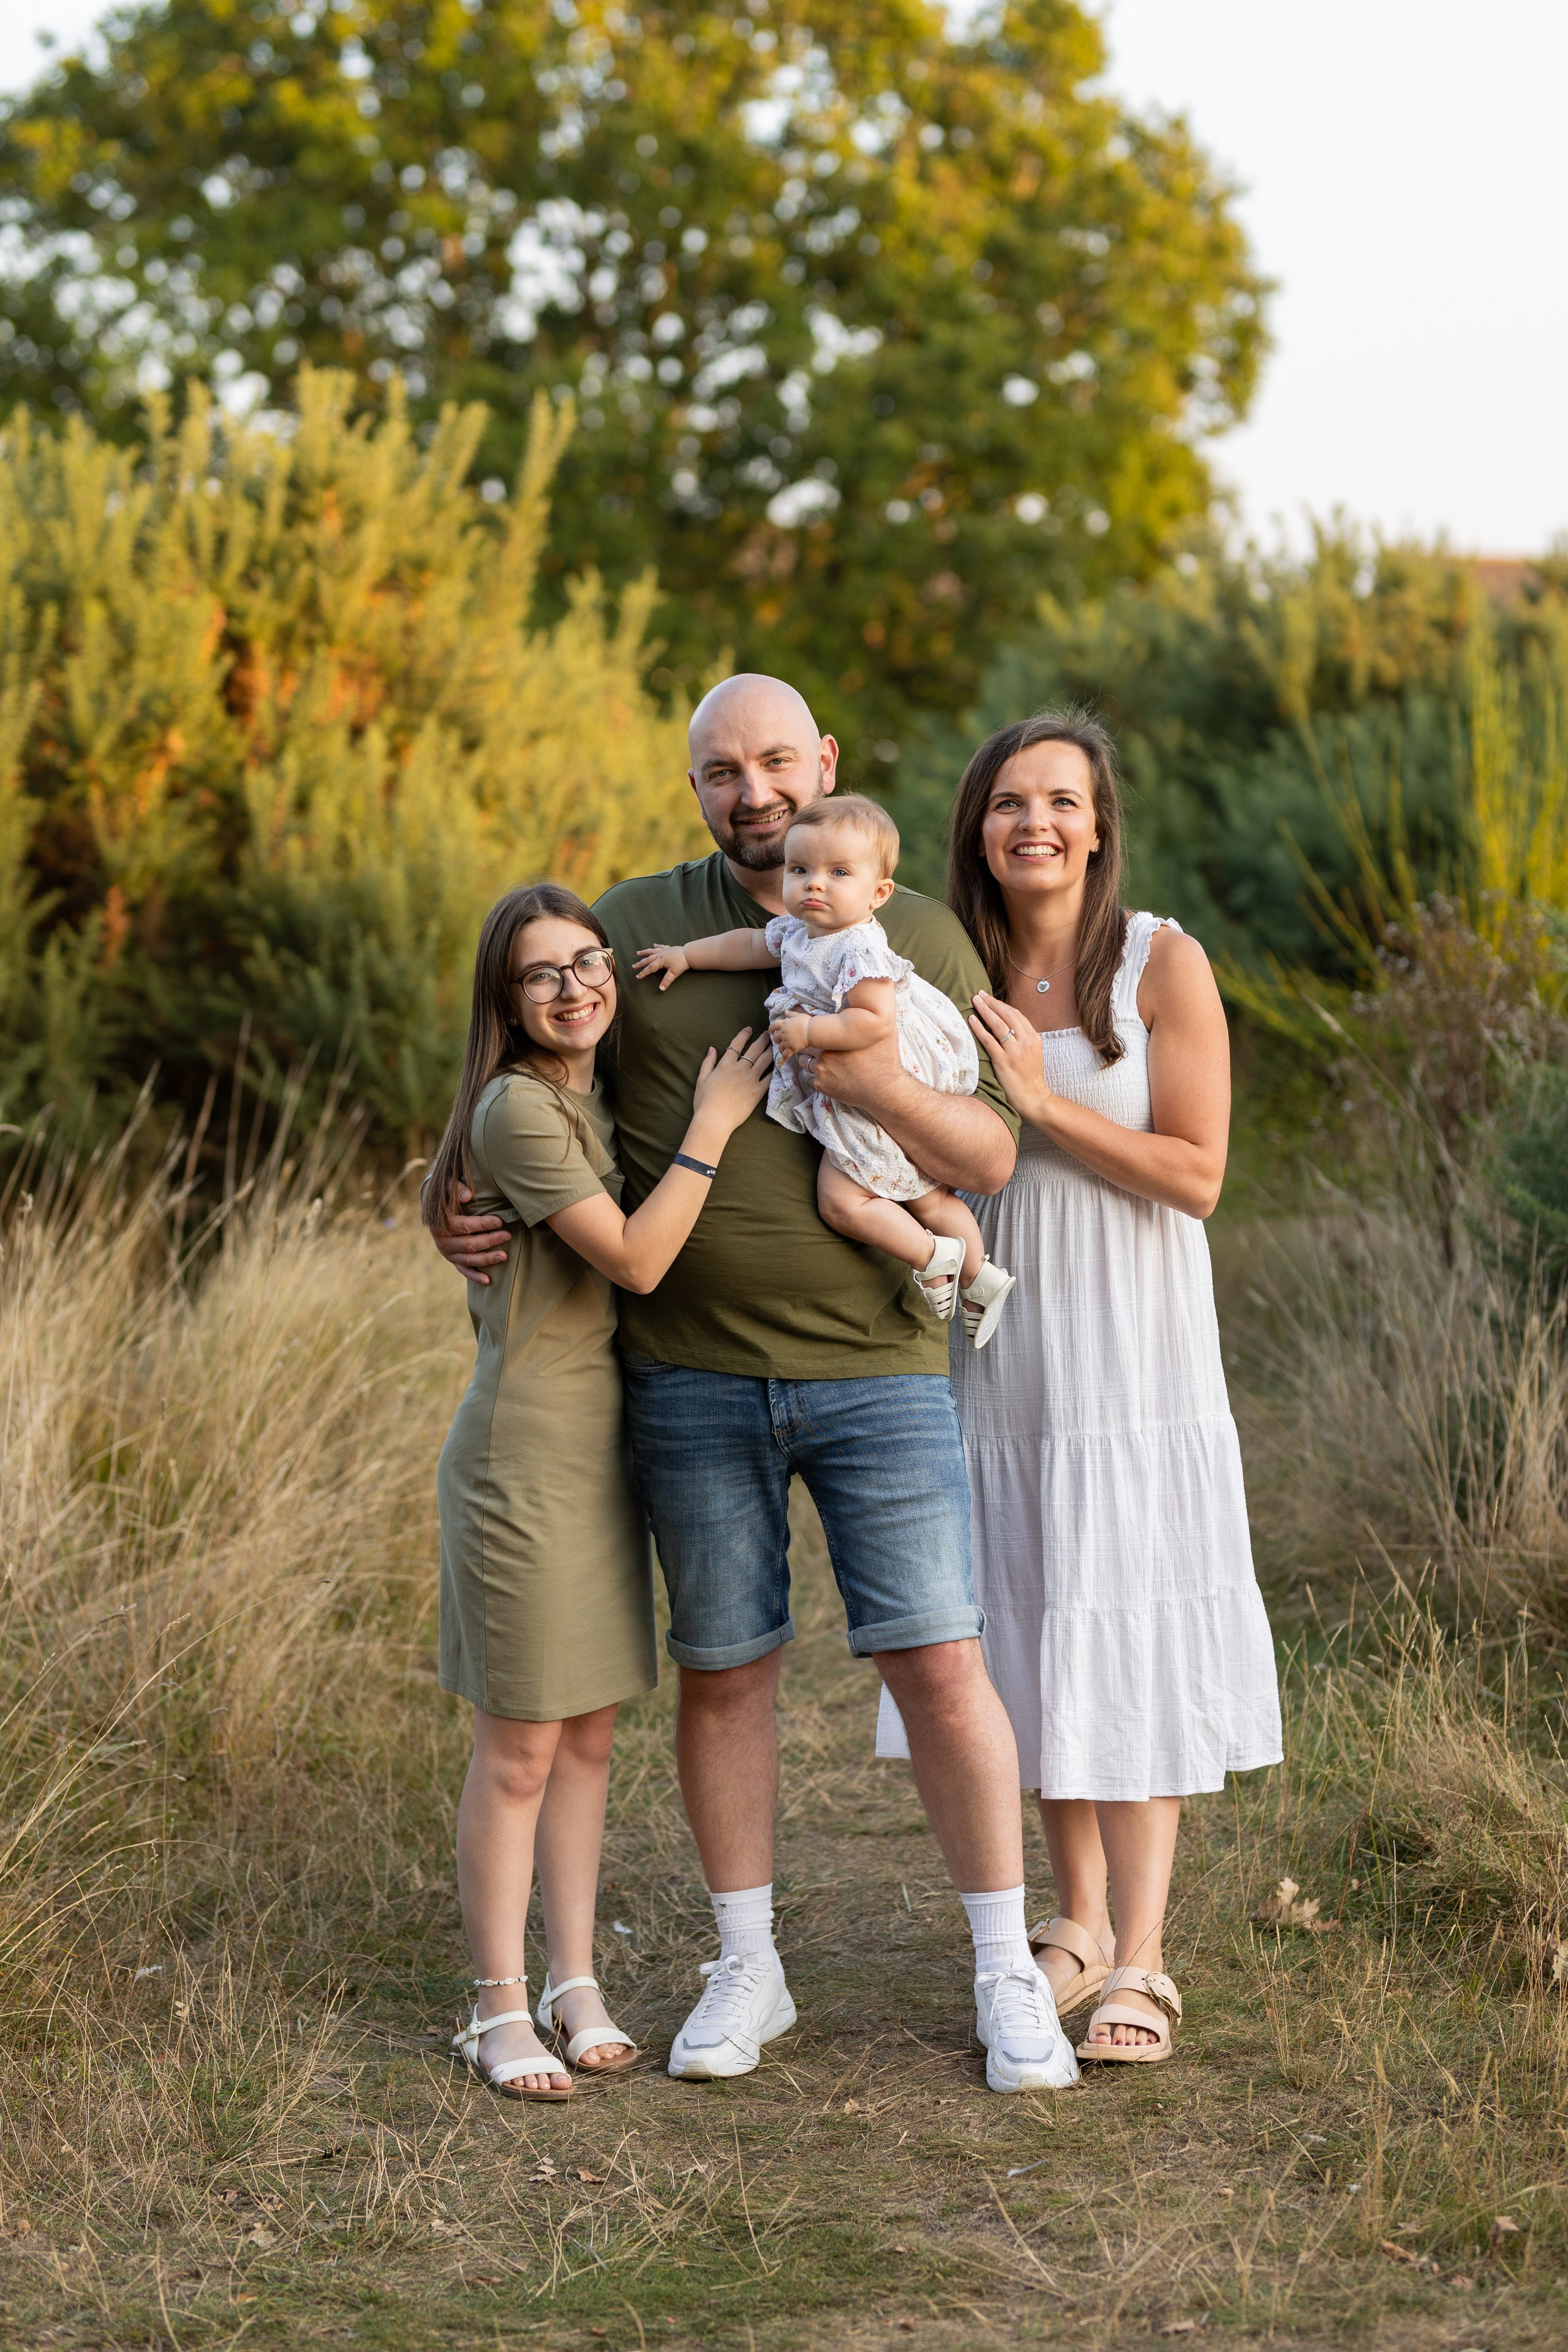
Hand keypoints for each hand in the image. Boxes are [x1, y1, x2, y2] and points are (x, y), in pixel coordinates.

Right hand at [430, 1180, 511, 1284]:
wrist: (435, 1205)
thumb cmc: (447, 1193)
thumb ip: (456, 1188)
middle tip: (508, 1235)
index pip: (464, 1226)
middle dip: (490, 1240)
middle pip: (469, 1244)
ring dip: (487, 1259)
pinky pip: (464, 1270)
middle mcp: (442, 1241)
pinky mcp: (452, 1259)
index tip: (500, 1221)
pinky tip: (488, 1281)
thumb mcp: (447, 1185)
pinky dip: (475, 1276)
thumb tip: (468, 1196)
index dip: (482, 1224)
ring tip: (504, 1256)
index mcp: (440, 1223)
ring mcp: (447, 1252)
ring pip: (468, 1259)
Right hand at [633, 942, 689, 988]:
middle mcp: (660, 955)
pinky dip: (657, 946)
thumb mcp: (674, 973)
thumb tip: (661, 989)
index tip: (637, 976)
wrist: (689, 953)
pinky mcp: (669, 948)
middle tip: (633, 966)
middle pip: (648, 959)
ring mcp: (664, 951)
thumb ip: (666, 981)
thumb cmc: (682, 963)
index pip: (650, 968)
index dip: (643, 973)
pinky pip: (661, 946)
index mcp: (660, 961)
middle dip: (640, 963)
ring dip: (645, 952)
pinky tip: (654, 945)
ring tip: (638, 953)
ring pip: (652, 951)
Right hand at [689, 1027, 772, 1138]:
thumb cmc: (704, 1101)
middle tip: (769, 1034)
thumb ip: (707, 1062)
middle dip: (762, 1039)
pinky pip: (769, 1078)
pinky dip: (774, 1070)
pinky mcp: (758, 1092)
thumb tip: (711, 1048)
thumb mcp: (701, 1080)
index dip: (744, 1035)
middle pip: (754, 1049)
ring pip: (764, 1060)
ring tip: (776, 1045)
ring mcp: (751, 1080)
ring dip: (771, 1051)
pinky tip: (778, 1065)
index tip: (749, 1029)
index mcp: (725, 1065)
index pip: (736, 1044)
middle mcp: (740, 1069)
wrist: (714, 1120)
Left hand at [769, 1011, 811, 1055]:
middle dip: (777, 1040)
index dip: (771, 1029)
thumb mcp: (798, 1015)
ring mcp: (787, 1042)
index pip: (773, 1026)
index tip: (772, 1031)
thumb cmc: (806, 1022)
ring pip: (780, 1047)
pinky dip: (784, 1057)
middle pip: (776, 1038)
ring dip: (781, 1049)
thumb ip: (791, 1014)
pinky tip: (784, 1059)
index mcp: (784, 1024)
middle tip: (780, 1041)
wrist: (811, 1031)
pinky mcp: (791, 1049)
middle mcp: (783, 1033)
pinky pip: (785, 1055)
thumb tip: (786, 1011)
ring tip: (783, 1050)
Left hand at [809, 1017, 904, 1113]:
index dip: (812, 1026)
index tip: (812, 1028)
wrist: (884, 1089)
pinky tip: (829, 1076)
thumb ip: (875, 1020)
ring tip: (823, 1062)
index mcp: (837, 1036)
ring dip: (810, 1060)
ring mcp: (821, 1069)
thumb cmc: (885, 1060)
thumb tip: (875, 1009)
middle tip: (817, 1046)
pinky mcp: (821, 1085)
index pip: (814, 1026)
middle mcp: (825, 1051)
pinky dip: (817, 1076)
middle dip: (810, 1044)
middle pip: (806, 1044)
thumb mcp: (884, 1033)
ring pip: (805, 1061)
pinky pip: (810, 1078)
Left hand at [970, 992, 1052, 1122]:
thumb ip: (1023, 1039)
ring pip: (998, 1024)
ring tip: (975, 1001)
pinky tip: (972, 1020)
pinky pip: (989, 1040)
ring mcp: (1015, 1051)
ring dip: (985, 1010)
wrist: (1034, 1097)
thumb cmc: (1030, 1077)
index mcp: (1033, 1038)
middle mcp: (1025, 1041)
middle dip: (992, 1002)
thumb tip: (1006, 1027)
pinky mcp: (1004, 1061)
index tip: (990, 998)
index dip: (1002, 1005)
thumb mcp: (1032, 1053)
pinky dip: (979, 1028)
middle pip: (1007, 1015)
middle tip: (979, 994)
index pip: (1016, 1015)